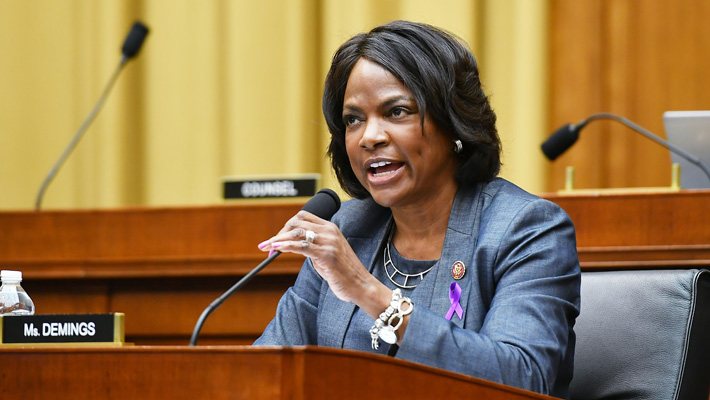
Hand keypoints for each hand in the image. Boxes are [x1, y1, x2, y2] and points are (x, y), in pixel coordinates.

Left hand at [258, 210, 385, 306]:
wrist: (361, 286)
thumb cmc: (343, 273)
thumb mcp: (326, 254)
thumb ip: (312, 247)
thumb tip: (291, 245)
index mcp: (331, 228)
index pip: (304, 216)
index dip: (287, 225)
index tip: (277, 237)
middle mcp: (330, 231)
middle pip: (297, 222)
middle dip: (280, 232)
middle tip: (269, 244)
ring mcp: (329, 242)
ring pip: (297, 233)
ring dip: (278, 239)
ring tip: (266, 247)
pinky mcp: (327, 255)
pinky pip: (302, 246)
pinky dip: (286, 246)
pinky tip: (276, 249)